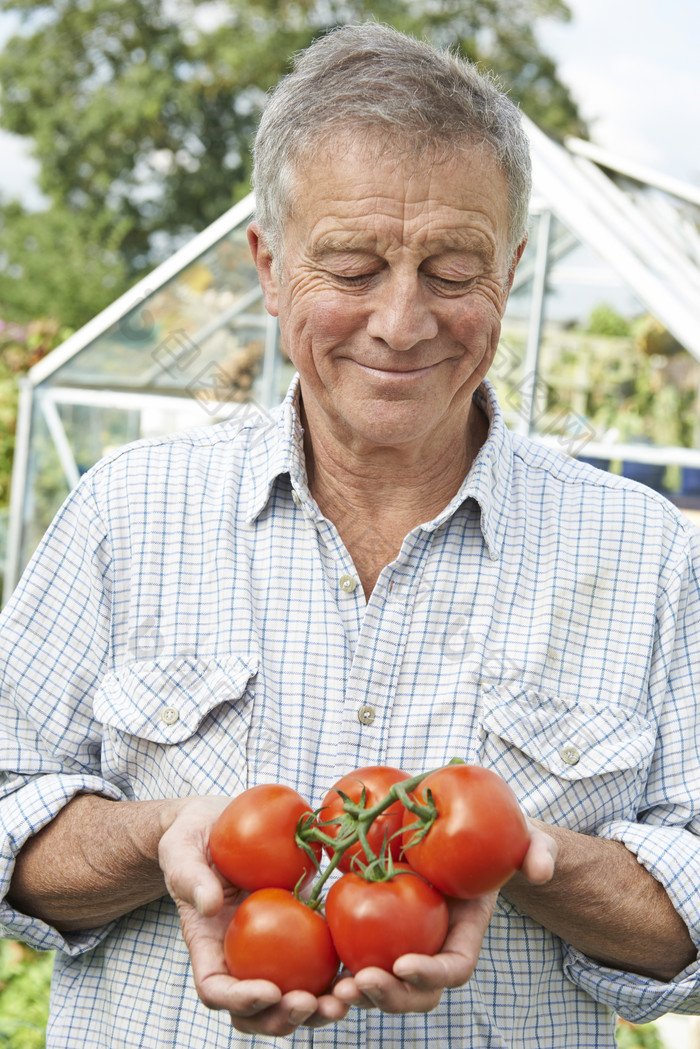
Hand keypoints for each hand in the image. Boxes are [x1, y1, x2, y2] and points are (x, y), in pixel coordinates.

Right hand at [158, 796, 349, 1036]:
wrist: (219, 824)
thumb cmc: (192, 839)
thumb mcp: (181, 851)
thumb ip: (190, 876)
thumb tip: (209, 904)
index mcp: (208, 946)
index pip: (217, 990)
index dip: (240, 1001)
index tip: (269, 990)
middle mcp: (239, 958)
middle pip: (256, 1012)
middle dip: (283, 1018)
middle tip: (311, 1003)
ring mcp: (269, 950)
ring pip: (291, 997)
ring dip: (317, 1008)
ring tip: (344, 999)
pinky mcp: (298, 932)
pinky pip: (318, 961)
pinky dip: (338, 973)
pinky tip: (362, 968)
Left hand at [330, 816, 556, 1014]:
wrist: (458, 833)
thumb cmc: (494, 837)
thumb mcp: (524, 838)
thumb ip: (537, 851)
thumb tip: (541, 868)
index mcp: (465, 934)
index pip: (454, 968)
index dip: (431, 972)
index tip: (404, 964)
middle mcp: (434, 949)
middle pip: (416, 993)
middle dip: (390, 997)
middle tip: (361, 984)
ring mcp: (405, 945)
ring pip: (384, 987)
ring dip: (361, 996)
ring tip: (335, 993)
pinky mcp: (376, 933)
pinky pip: (357, 960)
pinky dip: (339, 972)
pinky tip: (318, 974)